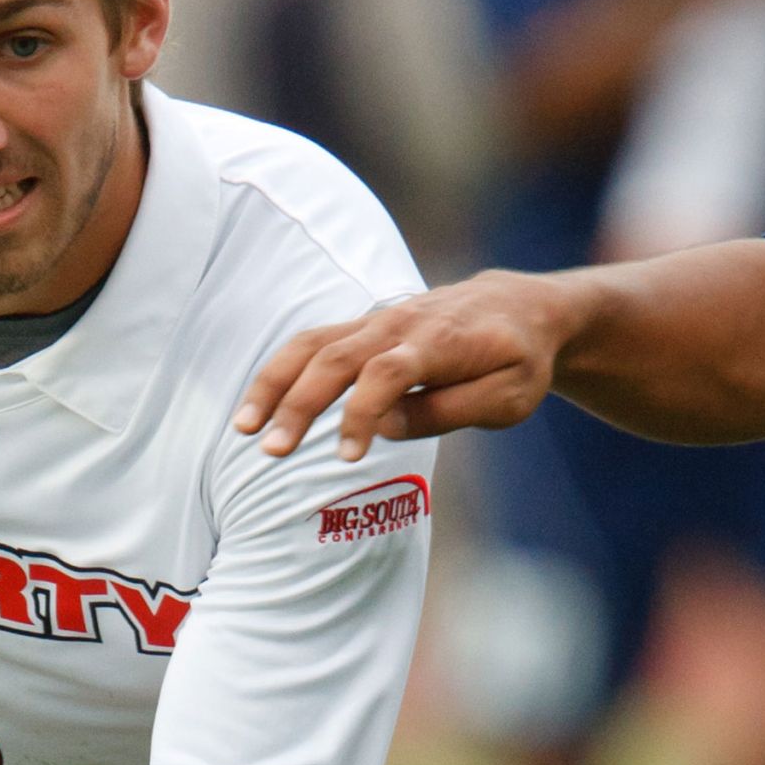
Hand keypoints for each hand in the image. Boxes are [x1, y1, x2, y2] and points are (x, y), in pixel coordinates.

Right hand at [232, 268, 579, 462]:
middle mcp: (400, 325)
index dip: (363, 413)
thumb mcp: (508, 398)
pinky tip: (257, 410)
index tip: (345, 457)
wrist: (518, 307)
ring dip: (274, 385)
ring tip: (245, 429)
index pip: (389, 373)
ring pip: (312, 345)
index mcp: (442, 343)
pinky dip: (279, 373)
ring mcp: (376, 321)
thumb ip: (450, 410)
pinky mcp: (362, 327)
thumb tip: (386, 426)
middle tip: (272, 451)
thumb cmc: (518, 360)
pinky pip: (311, 343)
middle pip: (336, 357)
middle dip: (299, 404)